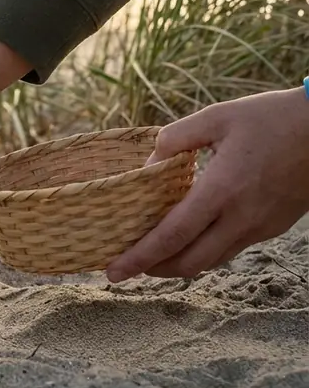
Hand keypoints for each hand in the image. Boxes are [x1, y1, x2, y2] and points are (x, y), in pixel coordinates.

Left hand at [105, 87, 308, 281]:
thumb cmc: (272, 118)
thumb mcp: (217, 117)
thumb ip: (175, 139)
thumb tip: (147, 165)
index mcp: (221, 190)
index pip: (171, 236)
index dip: (139, 257)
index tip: (113, 270)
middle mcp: (241, 218)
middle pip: (189, 262)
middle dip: (153, 270)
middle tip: (125, 267)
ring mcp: (261, 227)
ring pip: (212, 261)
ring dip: (178, 264)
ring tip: (151, 256)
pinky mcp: (274, 227)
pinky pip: (231, 249)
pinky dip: (204, 251)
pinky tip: (189, 238)